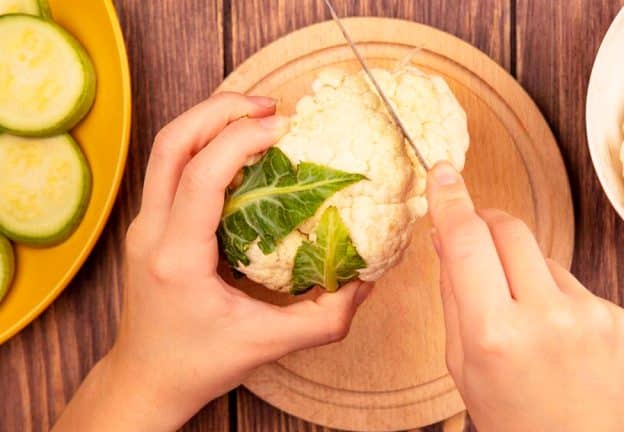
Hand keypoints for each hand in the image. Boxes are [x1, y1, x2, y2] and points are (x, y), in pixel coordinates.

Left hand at [53, 93, 372, 431]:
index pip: (200, 176)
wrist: (147, 378)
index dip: (239, 140)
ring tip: (256, 117)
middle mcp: (152, 233)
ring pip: (166, 149)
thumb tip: (365, 281)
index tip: (282, 127)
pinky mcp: (151, 225)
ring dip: (209, 121)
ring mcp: (145, 225)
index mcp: (177, 258)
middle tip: (269, 106)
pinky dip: (204, 144)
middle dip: (219, 110)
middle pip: (172, 143)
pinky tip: (239, 151)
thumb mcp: (270, 344)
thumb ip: (326, 317)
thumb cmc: (200, 364)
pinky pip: (172, 167)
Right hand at [426, 162, 623, 431]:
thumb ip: (453, 297)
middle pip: (509, 229)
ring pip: (541, 256)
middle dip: (485, 222)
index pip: (467, 243)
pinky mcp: (617, 314)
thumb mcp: (462, 366)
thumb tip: (447, 237)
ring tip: (523, 319)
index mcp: (494, 335)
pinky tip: (557, 336)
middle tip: (473, 234)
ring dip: (522, 270)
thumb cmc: (514, 419)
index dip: (451, 201)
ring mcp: (589, 314)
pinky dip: (555, 296)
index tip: (442, 173)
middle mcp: (545, 317)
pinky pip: (572, 282)